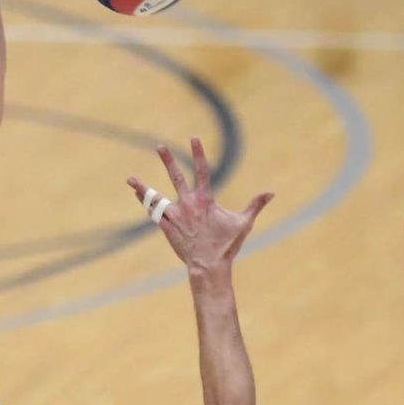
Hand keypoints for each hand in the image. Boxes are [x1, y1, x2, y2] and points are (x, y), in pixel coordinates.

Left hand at [127, 138, 272, 274]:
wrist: (209, 266)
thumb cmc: (227, 245)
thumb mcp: (244, 223)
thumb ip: (256, 205)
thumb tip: (272, 192)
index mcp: (206, 200)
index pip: (202, 170)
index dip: (198, 153)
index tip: (194, 138)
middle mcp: (188, 204)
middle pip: (176, 177)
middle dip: (167, 160)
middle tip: (160, 146)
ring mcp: (176, 216)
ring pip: (156, 198)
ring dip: (144, 188)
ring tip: (130, 179)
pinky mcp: (167, 228)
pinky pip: (154, 213)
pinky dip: (146, 203)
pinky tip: (138, 195)